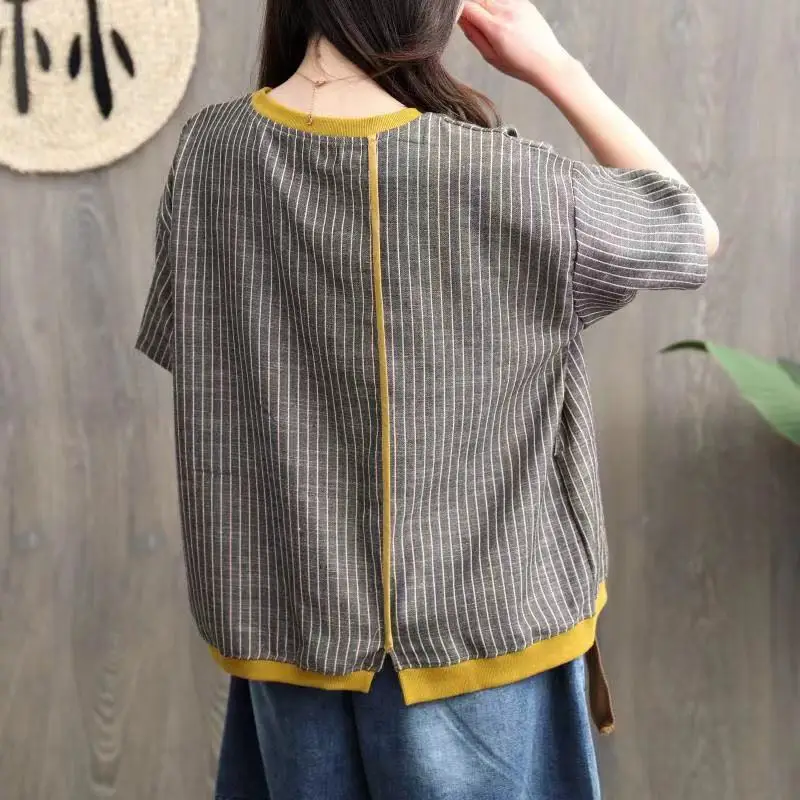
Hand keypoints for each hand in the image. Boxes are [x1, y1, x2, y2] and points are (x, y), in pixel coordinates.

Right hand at [458, 0, 574, 93]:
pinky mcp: (523, 1)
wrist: (547, 61)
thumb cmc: (519, 65)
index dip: (456, 10)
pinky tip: (497, 18)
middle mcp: (505, 11)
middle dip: (468, 5)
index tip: (452, 17)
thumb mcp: (491, 57)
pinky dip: (494, 3)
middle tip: (468, 20)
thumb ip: (474, 36)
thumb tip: (460, 20)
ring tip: (486, 24)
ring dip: (481, 4)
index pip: (467, 7)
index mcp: (495, 28)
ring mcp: (516, 3)